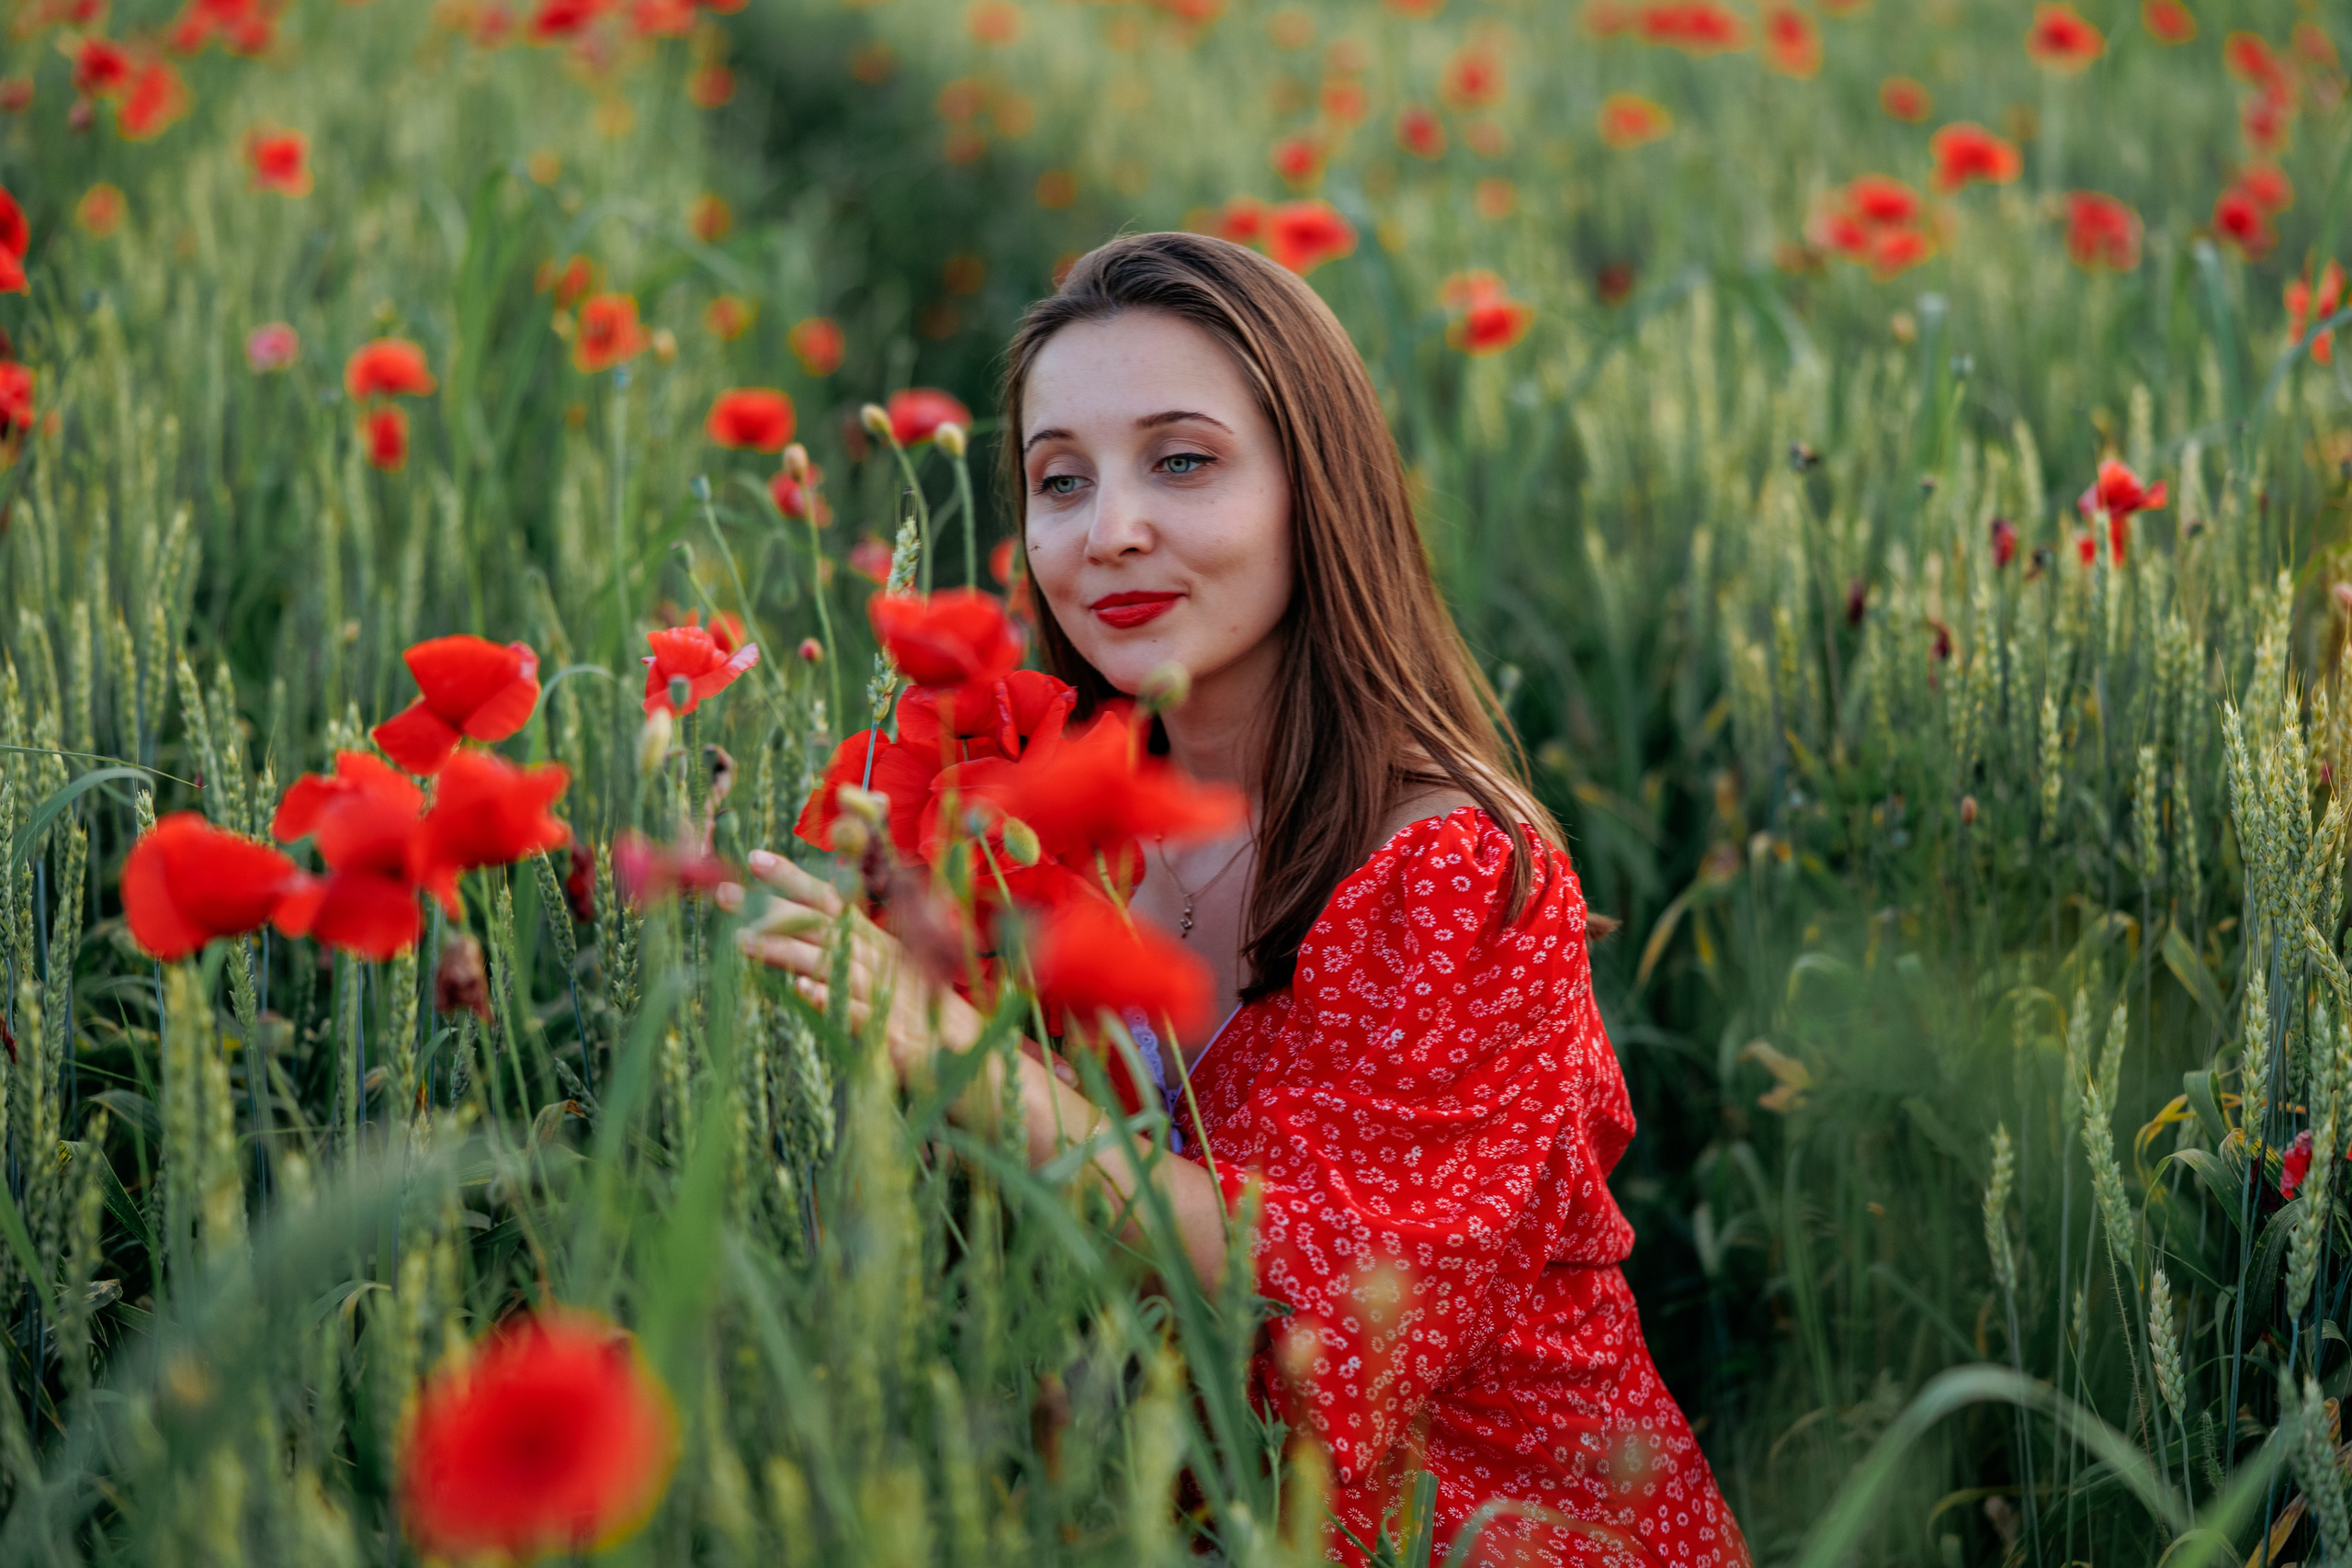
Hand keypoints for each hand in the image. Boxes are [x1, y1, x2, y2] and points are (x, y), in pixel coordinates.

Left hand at [723, 850, 982, 1080]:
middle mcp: (886, 964)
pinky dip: (830, 1000)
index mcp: (885, 948)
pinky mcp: (897, 1040)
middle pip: (825, 926)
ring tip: (743, 941)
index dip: (795, 880)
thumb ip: (858, 970)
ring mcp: (891, 999)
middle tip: (723, 894)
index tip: (755, 859)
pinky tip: (801, 988)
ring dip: (787, 951)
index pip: (833, 904)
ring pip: (832, 965)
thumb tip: (802, 968)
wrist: (985, 1073)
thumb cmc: (935, 1031)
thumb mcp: (896, 990)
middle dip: (773, 906)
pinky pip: (858, 1015)